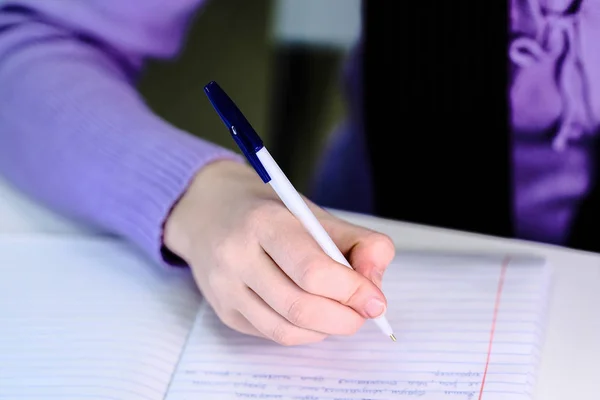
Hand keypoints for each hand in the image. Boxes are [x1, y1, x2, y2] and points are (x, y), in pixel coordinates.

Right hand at [164, 160, 394, 345]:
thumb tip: (374, 291)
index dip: (351, 291)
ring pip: (286, 330)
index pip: (313, 270)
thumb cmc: (271, 213)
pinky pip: (273, 334)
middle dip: (344, 317)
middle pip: (300, 306)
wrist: (211, 212)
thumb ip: (359, 244)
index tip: (375, 300)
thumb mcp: (315, 214)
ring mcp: (225, 288)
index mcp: (264, 222)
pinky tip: (313, 315)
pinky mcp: (224, 311)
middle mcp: (237, 256)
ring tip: (340, 312)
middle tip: (363, 312)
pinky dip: (304, 332)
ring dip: (326, 329)